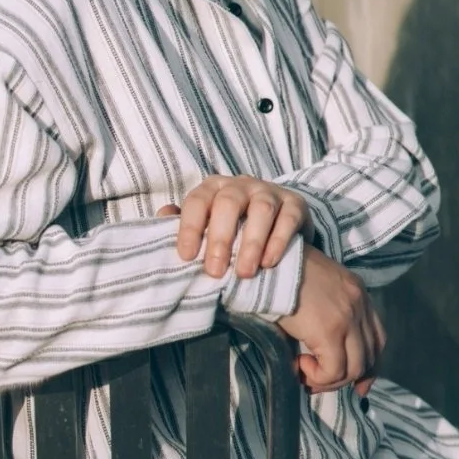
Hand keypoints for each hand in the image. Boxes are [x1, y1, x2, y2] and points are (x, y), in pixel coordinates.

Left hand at [157, 175, 311, 278]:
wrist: (274, 228)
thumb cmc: (232, 230)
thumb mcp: (207, 225)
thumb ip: (185, 222)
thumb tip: (163, 214)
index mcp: (213, 188)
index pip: (197, 201)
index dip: (189, 227)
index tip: (185, 257)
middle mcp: (241, 185)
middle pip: (228, 203)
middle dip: (220, 238)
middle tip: (215, 271)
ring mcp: (269, 191)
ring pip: (261, 210)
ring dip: (251, 242)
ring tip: (244, 273)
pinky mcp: (295, 204)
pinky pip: (288, 218)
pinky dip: (278, 241)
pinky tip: (268, 263)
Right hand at [277, 245, 385, 396]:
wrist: (266, 265)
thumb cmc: (281, 274)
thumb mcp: (314, 288)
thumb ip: (327, 311)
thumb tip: (325, 349)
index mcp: (356, 292)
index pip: (377, 338)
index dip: (369, 366)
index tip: (358, 384)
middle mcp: (359, 304)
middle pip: (369, 356)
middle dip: (346, 378)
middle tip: (318, 381)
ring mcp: (348, 318)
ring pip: (353, 369)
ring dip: (329, 380)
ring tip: (305, 372)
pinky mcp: (330, 331)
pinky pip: (333, 371)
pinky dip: (317, 376)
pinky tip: (299, 364)